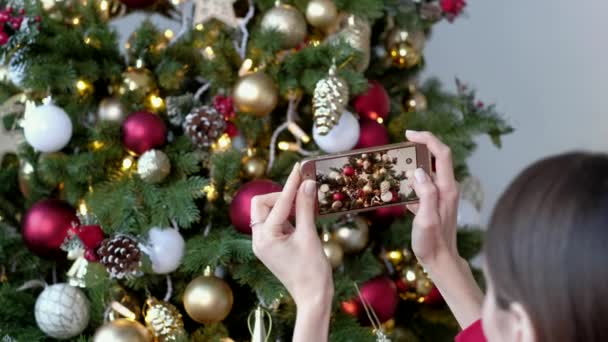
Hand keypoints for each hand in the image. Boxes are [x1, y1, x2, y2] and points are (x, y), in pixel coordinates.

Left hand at [250, 163, 333, 307]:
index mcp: (265, 237)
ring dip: (284, 206)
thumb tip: (307, 183)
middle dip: (281, 196)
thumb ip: (306, 208)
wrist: (312, 297)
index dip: (291, 184)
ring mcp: (263, 244)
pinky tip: (302, 218)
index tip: (300, 168)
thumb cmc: (312, 270)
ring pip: (267, 212)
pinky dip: (286, 216)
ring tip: (305, 209)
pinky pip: (274, 223)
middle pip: (262, 203)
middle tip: (302, 196)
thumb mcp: (309, 236)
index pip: (278, 202)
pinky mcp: (271, 247)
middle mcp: (259, 239)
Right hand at [405, 130, 460, 267]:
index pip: (441, 153)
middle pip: (438, 157)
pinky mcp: (435, 203)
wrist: (441, 261)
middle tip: (402, 146)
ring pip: (430, 170)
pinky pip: (424, 184)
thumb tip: (418, 171)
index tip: (409, 134)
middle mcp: (447, 188)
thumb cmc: (432, 243)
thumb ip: (425, 194)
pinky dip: (412, 180)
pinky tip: (399, 189)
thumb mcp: (426, 219)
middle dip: (421, 146)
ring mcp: (442, 195)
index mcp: (446, 189)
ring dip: (415, 162)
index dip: (427, 138)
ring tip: (397, 165)